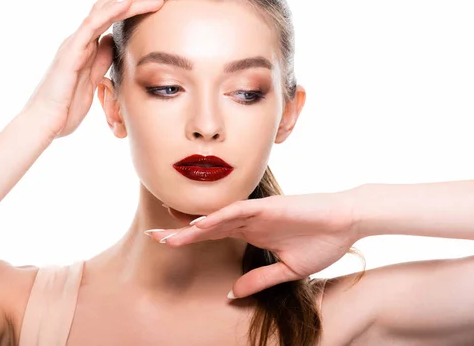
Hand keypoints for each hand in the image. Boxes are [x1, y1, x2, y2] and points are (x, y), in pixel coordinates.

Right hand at [22, 0, 166, 138]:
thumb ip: (100, 60)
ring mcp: (74, 43)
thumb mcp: (92, 80)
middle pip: (109, 8)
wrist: (43, 123)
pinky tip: (127, 2)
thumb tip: (111, 43)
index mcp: (85, 47)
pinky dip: (110, 12)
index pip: (110, 19)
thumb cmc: (65, 107)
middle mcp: (79, 40)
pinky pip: (92, 26)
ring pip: (104, 11)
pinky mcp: (71, 52)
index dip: (130, 3)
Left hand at [146, 190, 360, 297]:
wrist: (347, 224)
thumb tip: (231, 292)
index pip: (212, 236)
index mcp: (250, 232)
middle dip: (180, 232)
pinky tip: (200, 224)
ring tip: (168, 235)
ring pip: (216, 217)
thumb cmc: (320, 242)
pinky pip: (238, 211)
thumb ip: (258, 279)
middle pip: (206, 226)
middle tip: (153, 237)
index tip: (165, 243)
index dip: (188, 239)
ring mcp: (257, 212)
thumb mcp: (286, 271)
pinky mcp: (268, 207)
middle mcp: (248, 220)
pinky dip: (218, 216)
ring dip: (192, 227)